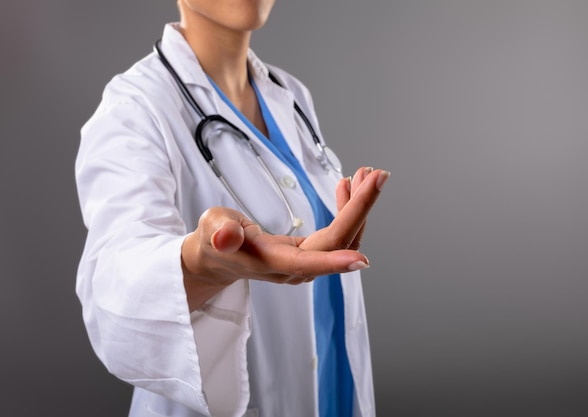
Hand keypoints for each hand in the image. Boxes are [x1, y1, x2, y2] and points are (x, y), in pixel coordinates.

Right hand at [181, 166, 388, 310]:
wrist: (218, 257)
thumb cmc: (213, 241)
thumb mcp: (210, 230)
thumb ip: (219, 233)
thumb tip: (225, 237)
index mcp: (271, 263)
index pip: (308, 263)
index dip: (334, 261)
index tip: (362, 260)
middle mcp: (295, 268)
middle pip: (337, 244)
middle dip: (360, 209)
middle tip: (377, 176)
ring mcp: (306, 262)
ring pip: (343, 239)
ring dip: (359, 207)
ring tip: (367, 175)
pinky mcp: (311, 254)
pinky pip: (338, 235)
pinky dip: (347, 210)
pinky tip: (347, 187)